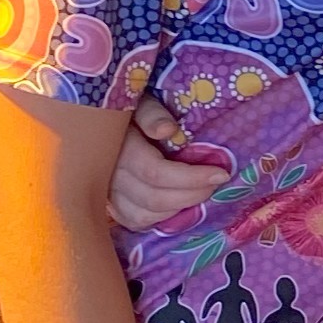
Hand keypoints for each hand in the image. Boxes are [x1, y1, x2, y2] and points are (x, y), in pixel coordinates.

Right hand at [107, 92, 228, 231]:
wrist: (102, 123)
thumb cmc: (128, 109)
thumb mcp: (140, 100)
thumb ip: (152, 114)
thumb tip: (168, 130)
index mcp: (119, 149)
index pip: (156, 173)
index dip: (192, 177)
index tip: (220, 173)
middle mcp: (110, 176)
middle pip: (155, 199)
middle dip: (193, 194)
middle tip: (216, 183)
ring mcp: (107, 194)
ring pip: (145, 215)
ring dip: (178, 208)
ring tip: (200, 192)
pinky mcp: (110, 205)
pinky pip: (135, 222)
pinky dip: (159, 217)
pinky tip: (178, 204)